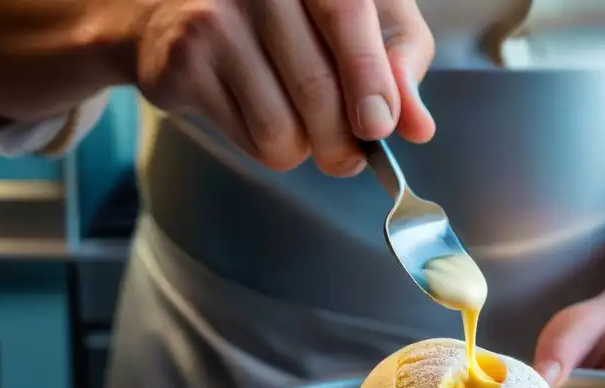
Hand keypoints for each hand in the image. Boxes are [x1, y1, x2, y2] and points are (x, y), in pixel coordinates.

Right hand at [131, 0, 434, 173]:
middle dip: (342, 143)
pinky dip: (269, 148)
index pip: (346, 14)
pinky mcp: (184, 63)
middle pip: (316, 87)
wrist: (184, 9)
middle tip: (348, 157)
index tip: (379, 127)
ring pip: (281, 129)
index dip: (368, 76)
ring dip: (303, 150)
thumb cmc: (296, 17)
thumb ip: (400, 64)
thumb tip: (420, 127)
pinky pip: (250, 140)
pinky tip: (261, 115)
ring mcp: (212, 19)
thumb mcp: (366, 20)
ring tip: (300, 126)